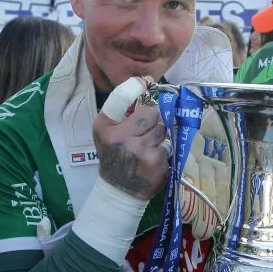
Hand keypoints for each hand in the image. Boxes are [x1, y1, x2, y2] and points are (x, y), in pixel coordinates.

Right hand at [93, 79, 168, 200]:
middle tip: (148, 127)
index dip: (137, 87)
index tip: (145, 82)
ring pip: (163, 128)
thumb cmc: (112, 155)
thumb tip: (142, 85)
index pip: (124, 98)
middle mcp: (123, 138)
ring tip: (149, 144)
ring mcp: (141, 151)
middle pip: (152, 113)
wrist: (119, 190)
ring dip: (160, 134)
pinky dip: (163, 149)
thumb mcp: (104, 132)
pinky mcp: (157, 162)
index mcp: (107, 129)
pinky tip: (153, 157)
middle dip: (154, 118)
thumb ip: (118, 110)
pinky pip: (168, 145)